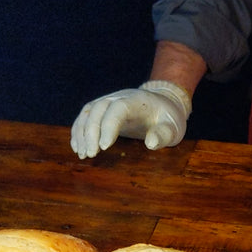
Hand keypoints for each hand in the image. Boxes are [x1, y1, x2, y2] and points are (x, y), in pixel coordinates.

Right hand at [70, 80, 191, 158]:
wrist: (162, 105)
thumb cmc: (168, 119)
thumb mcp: (173, 129)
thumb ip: (164, 135)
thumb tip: (151, 143)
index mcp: (137, 100)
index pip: (118, 108)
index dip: (108, 125)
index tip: (104, 147)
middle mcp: (119, 97)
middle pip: (98, 109)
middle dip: (91, 132)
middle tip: (90, 154)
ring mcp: (109, 101)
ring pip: (88, 112)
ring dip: (81, 133)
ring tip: (82, 154)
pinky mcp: (102, 110)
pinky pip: (85, 117)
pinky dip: (79, 131)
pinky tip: (78, 148)